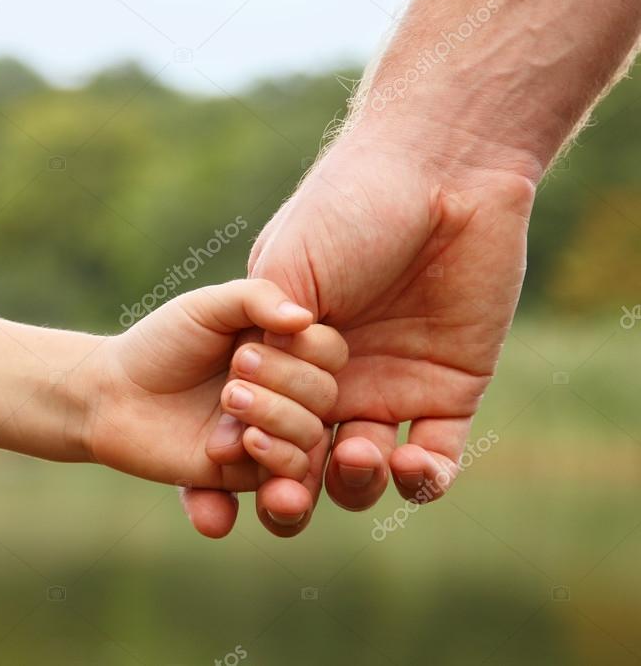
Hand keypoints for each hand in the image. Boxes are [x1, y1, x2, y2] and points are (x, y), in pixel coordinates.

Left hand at [81, 279, 346, 535]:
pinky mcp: (251, 474)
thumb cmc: (162, 343)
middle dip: (284, 385)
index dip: (303, 351)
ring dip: (274, 421)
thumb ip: (256, 298)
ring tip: (228, 404)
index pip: (330, 351)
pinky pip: (286, 483)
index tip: (246, 349)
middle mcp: (290, 393)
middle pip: (326, 397)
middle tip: (231, 380)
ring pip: (311, 439)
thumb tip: (305, 317)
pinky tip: (222, 449)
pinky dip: (266, 464)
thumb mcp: (206, 307)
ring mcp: (274, 434)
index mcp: (288, 348)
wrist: (114, 396)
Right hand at [183, 131, 535, 536]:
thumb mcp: (285, 266)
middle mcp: (334, 382)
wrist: (440, 173)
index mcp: (286, 355)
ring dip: (353, 482)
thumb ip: (259, 328)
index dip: (241, 450)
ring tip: (354, 454)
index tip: (225, 460)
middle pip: (305, 461)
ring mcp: (390, 390)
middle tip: (280, 499)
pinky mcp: (449, 394)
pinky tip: (406, 465)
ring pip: (364, 469)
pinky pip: (434, 460)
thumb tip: (237, 398)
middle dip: (290, 489)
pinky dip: (421, 480)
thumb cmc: (347, 209)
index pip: (257, 422)